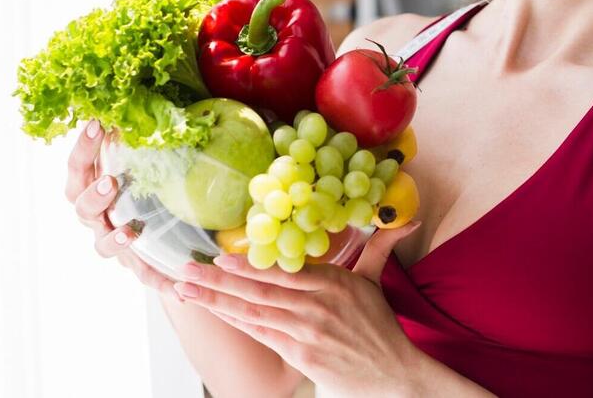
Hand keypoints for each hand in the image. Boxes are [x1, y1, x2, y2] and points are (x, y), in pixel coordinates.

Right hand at [66, 119, 180, 303]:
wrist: (168, 229)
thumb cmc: (153, 180)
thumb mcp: (153, 159)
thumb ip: (157, 135)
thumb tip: (181, 104)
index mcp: (94, 184)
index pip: (79, 167)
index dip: (83, 147)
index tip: (96, 123)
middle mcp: (96, 215)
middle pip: (81, 208)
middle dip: (93, 196)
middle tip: (110, 184)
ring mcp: (112, 241)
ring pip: (103, 245)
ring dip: (114, 238)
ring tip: (130, 232)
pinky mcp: (136, 265)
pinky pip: (144, 275)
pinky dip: (157, 280)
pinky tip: (173, 286)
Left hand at [173, 222, 424, 397]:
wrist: (394, 373)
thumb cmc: (381, 328)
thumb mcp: (376, 281)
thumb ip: (379, 247)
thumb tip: (406, 219)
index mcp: (333, 280)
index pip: (281, 269)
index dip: (247, 264)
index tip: (218, 256)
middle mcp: (317, 301)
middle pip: (259, 288)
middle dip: (217, 279)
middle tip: (185, 269)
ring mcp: (308, 329)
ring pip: (253, 310)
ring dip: (215, 300)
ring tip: (186, 290)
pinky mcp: (302, 354)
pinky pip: (261, 334)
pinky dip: (235, 322)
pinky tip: (215, 312)